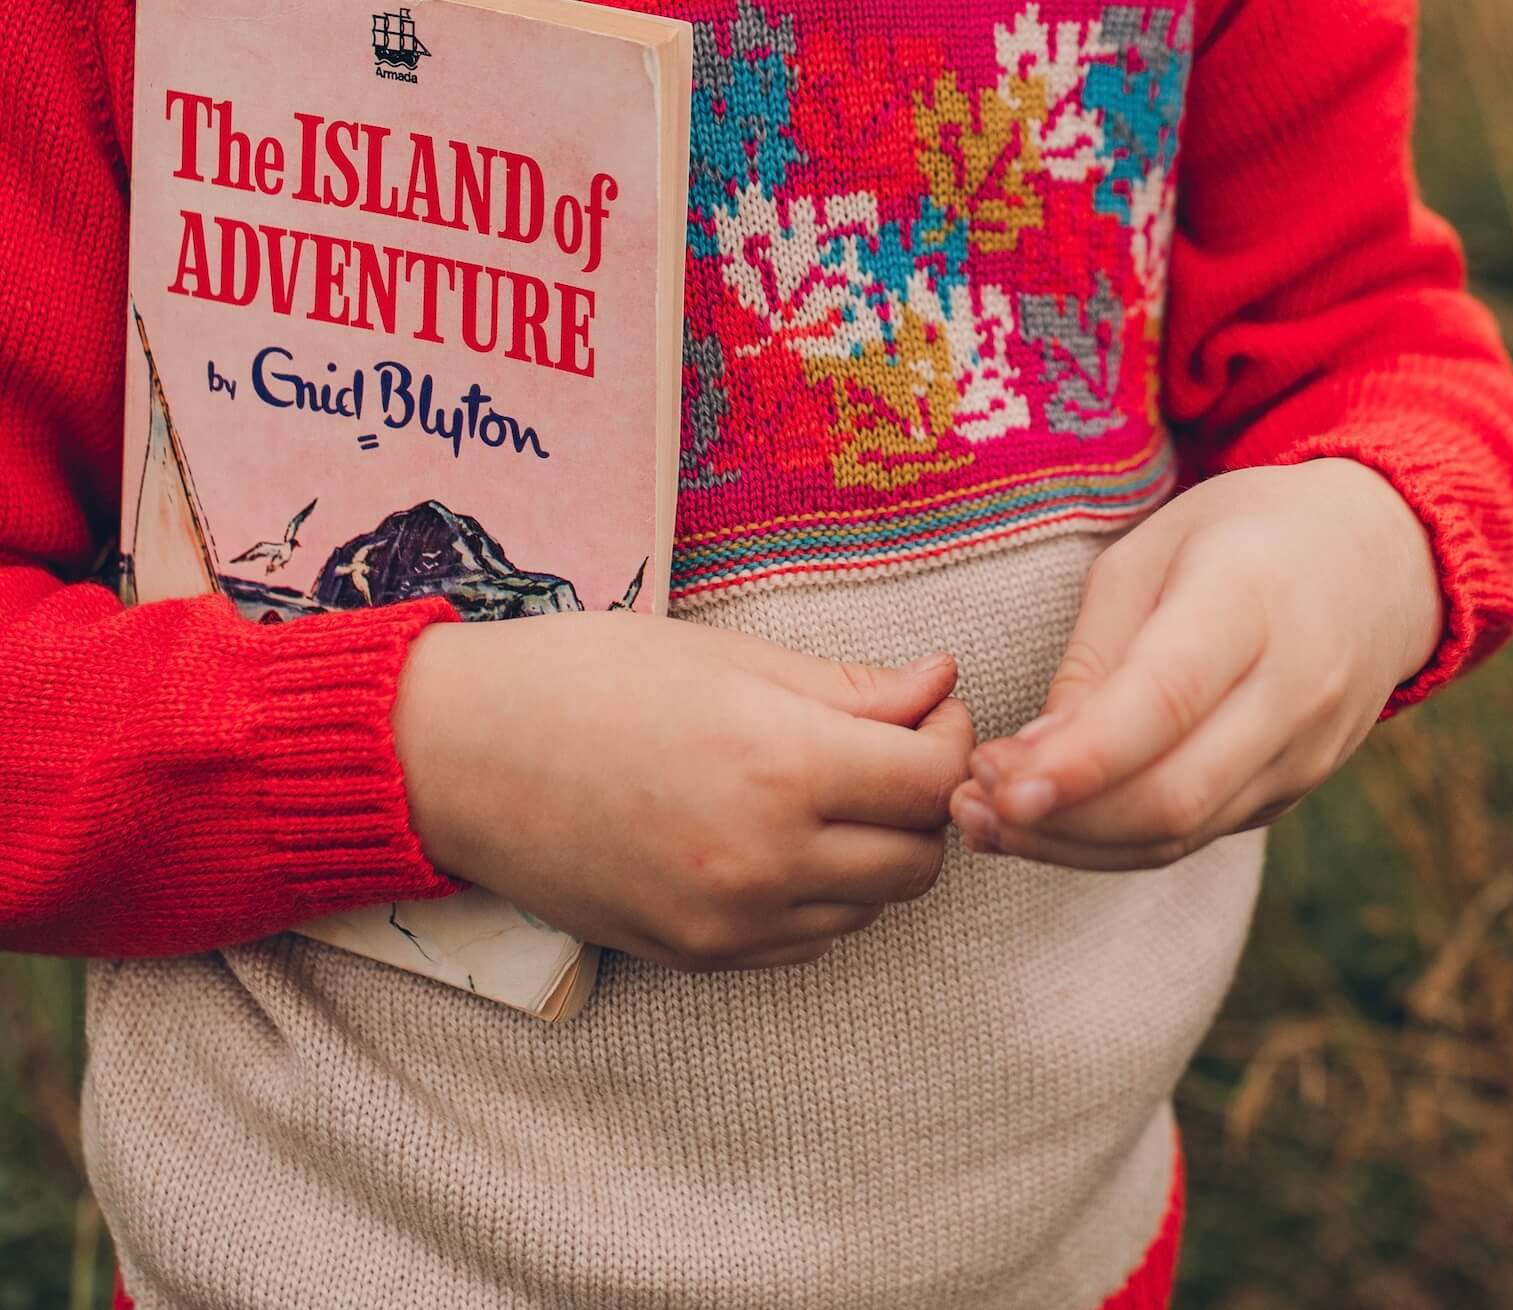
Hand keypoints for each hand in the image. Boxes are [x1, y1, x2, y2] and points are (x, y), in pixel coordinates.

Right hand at [393, 613, 970, 969]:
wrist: (461, 754)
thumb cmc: (590, 677)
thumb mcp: (727, 657)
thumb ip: (847, 687)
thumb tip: (941, 685)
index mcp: (781, 766)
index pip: (931, 782)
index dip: (949, 739)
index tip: (928, 708)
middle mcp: (764, 860)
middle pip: (917, 860)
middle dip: (922, 802)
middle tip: (889, 749)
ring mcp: (727, 923)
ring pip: (867, 910)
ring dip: (873, 853)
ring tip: (827, 790)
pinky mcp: (692, 956)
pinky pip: (803, 944)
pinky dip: (817, 897)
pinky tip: (778, 839)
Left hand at [949, 459, 1442, 869]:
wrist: (1377, 559)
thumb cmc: (1246, 535)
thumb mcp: (1155, 550)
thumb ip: (1097, 653)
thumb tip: (1032, 756)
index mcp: (1252, 600)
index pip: (1165, 700)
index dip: (1081, 759)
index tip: (997, 785)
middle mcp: (1293, 689)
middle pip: (1173, 792)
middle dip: (1059, 817)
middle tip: (966, 803)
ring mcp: (1305, 754)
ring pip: (1182, 832)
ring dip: (1074, 844)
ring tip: (985, 823)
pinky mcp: (1294, 792)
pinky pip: (1198, 834)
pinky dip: (1115, 842)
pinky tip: (1050, 824)